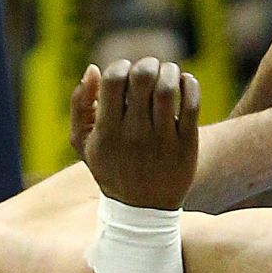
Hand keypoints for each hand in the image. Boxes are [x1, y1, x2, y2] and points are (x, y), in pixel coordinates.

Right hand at [71, 58, 199, 209]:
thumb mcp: (84, 143)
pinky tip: (184, 83)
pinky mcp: (186, 144)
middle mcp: (134, 134)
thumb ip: (80, 105)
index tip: (124, 73)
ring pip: (168, 87)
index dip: (120, 66)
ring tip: (168, 73)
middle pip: (143, 77)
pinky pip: (191, 103)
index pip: (113, 80)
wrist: (142, 209)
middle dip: (147, 64)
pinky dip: (189, 83)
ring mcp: (162, 139)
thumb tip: (92, 69)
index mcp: (107, 131)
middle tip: (150, 69)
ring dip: (169, 70)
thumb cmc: (110, 168)